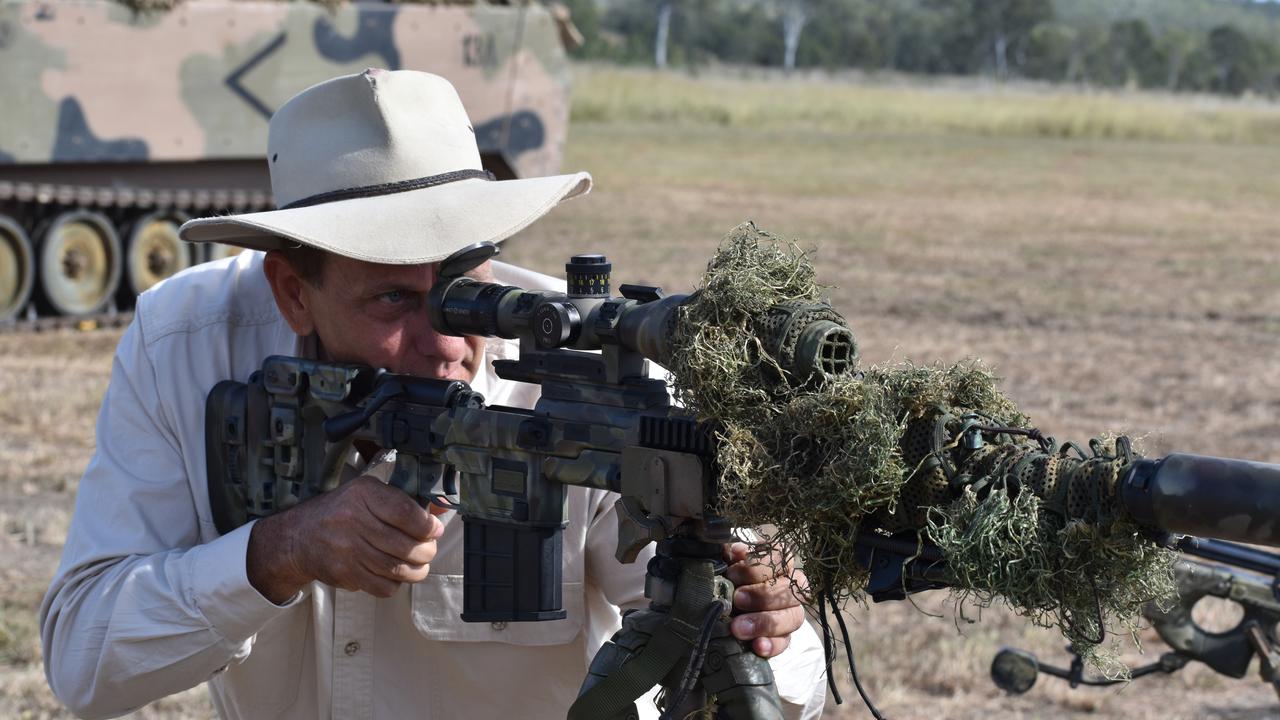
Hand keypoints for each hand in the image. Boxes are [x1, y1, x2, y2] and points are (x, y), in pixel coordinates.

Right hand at [247, 475, 444, 602]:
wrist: (299, 537)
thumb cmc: (341, 512)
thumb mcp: (367, 493)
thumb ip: (403, 500)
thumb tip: (441, 510)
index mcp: (363, 495)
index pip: (406, 513)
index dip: (427, 526)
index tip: (434, 529)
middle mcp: (353, 521)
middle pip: (406, 545)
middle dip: (427, 551)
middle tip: (428, 549)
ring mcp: (348, 550)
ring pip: (398, 569)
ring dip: (416, 570)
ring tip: (418, 564)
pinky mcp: (345, 573)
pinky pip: (383, 586)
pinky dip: (395, 583)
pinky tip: (394, 574)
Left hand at [724, 542, 807, 658]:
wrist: (726, 605)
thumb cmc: (730, 577)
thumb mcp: (729, 562)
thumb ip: (732, 555)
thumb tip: (733, 551)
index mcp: (780, 562)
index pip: (781, 557)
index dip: (758, 565)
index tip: (733, 572)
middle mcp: (792, 586)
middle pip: (789, 589)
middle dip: (762, 595)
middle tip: (737, 599)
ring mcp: (792, 612)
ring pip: (792, 616)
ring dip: (765, 622)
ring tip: (738, 627)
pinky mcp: (785, 637)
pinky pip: (786, 642)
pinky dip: (772, 645)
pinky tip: (757, 646)